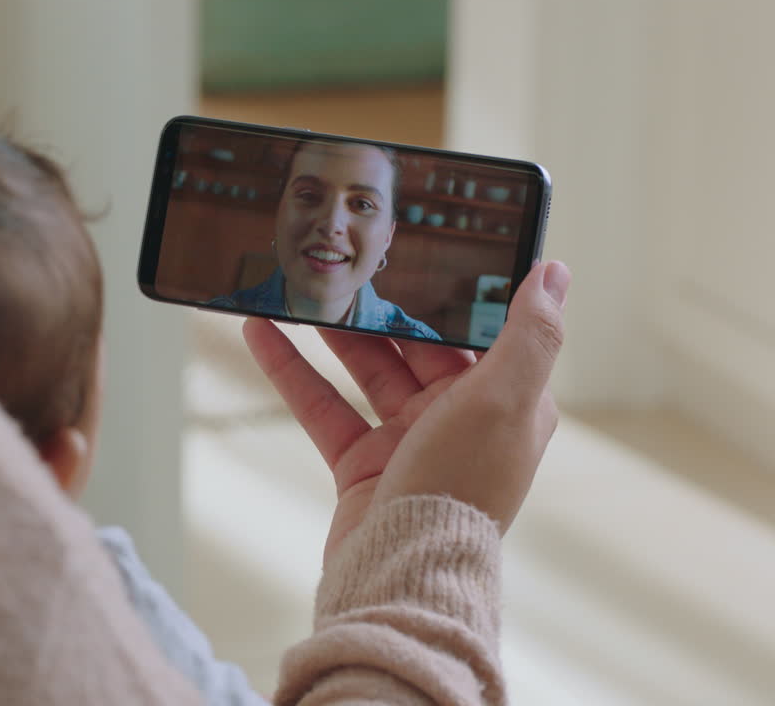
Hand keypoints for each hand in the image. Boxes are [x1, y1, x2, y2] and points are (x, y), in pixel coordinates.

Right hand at [244, 261, 569, 562]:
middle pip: (417, 345)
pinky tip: (261, 334)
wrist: (402, 571)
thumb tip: (554, 271)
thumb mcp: (504, 399)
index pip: (481, 331)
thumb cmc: (462, 486)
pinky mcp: (361, 463)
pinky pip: (323, 406)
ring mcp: (408, 440)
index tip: (423, 246)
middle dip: (382, 307)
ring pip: (366, 369)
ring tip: (300, 288)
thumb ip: (529, 333)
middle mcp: (461, 418)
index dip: (452, 291)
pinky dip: (292, 372)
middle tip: (346, 263)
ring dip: (333, 331)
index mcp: (508, 400)